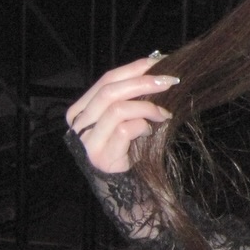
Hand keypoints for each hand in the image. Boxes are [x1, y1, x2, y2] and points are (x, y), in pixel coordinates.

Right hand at [65, 56, 179, 173]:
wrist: (128, 187)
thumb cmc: (129, 147)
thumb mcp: (129, 116)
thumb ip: (132, 95)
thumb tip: (157, 63)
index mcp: (82, 108)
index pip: (108, 79)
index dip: (135, 68)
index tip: (161, 62)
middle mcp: (79, 123)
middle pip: (110, 90)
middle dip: (144, 82)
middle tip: (170, 81)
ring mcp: (86, 141)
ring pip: (117, 109)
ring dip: (147, 107)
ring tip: (164, 113)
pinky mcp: (100, 157)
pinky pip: (124, 129)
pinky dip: (143, 125)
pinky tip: (152, 130)